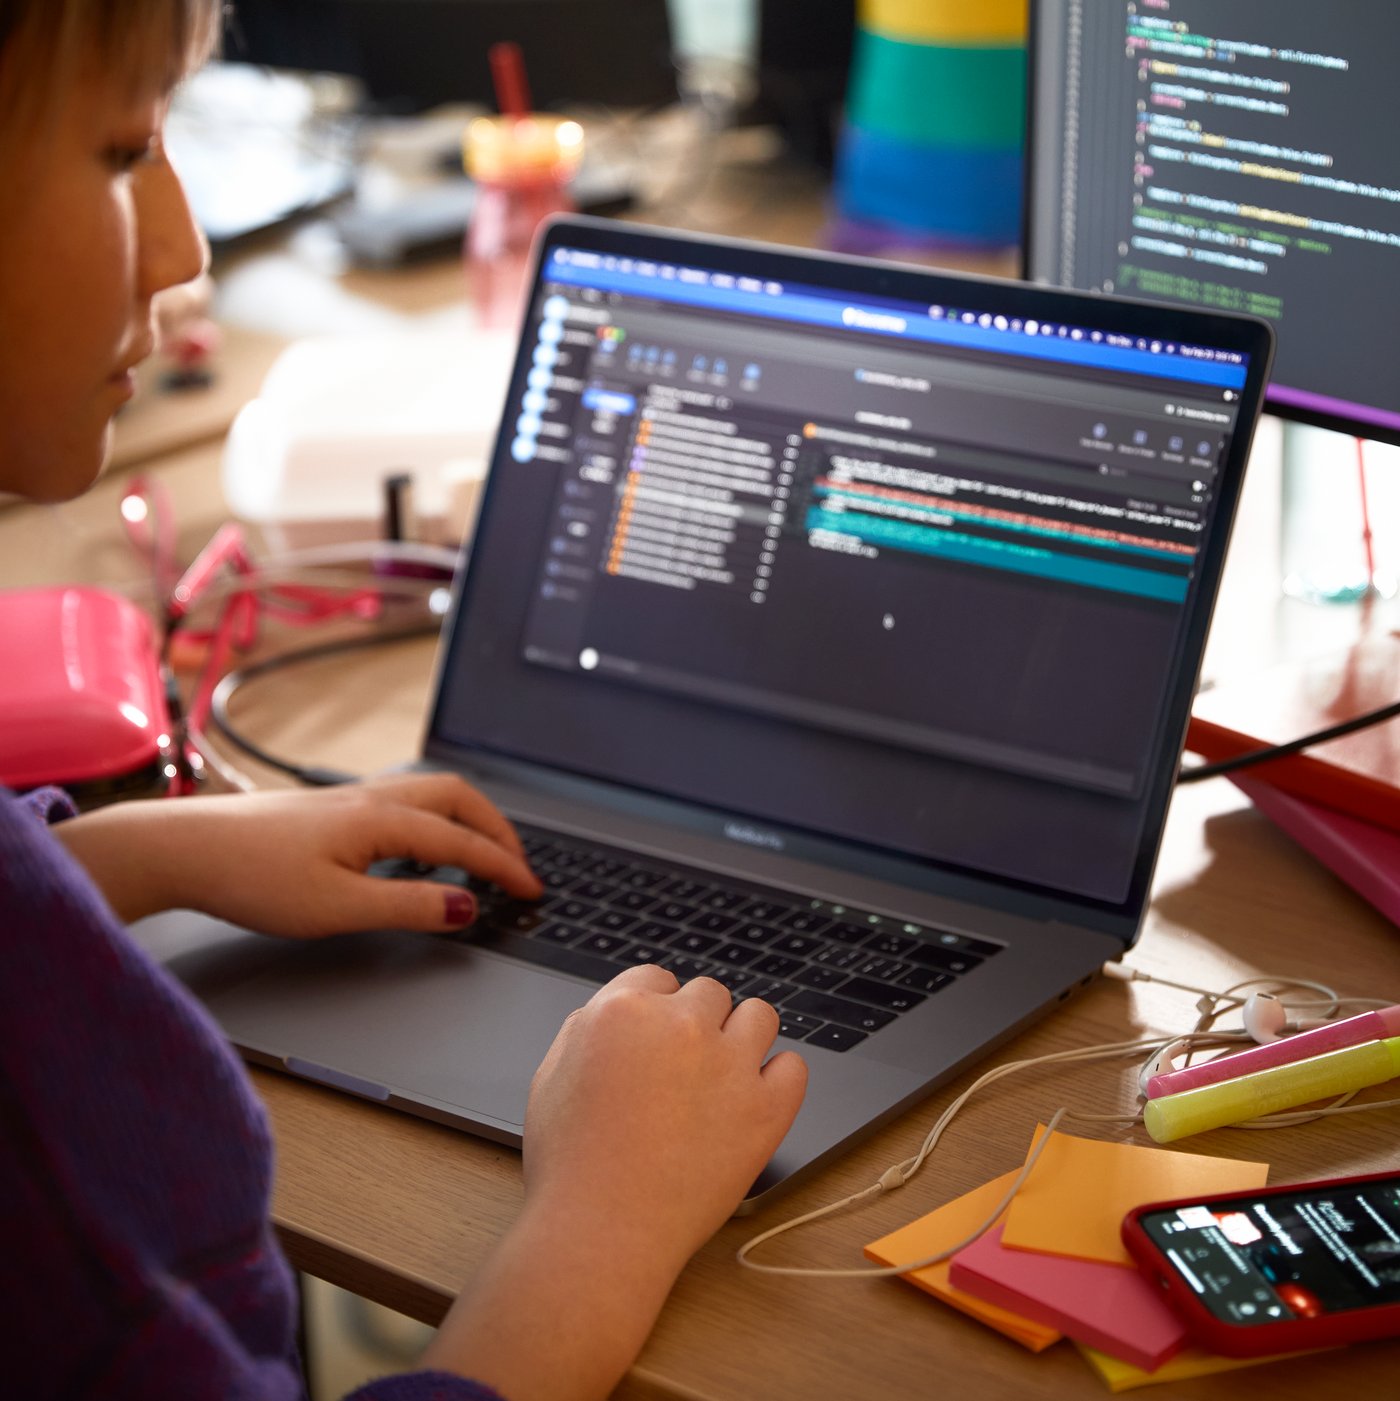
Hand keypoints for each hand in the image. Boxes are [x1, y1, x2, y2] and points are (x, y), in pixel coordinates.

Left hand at [55, 772, 540, 934]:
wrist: (183, 848)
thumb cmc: (252, 878)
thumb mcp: (338, 909)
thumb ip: (409, 907)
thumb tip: (467, 907)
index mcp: (383, 820)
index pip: (464, 842)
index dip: (504, 868)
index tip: (533, 892)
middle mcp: (374, 799)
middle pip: (459, 798)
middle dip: (498, 830)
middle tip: (518, 868)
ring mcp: (350, 799)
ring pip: (431, 794)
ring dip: (467, 820)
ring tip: (481, 855)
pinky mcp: (330, 809)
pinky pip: (404, 801)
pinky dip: (435, 820)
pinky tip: (419, 851)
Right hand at [421, 967, 806, 1399]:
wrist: (600, 1233)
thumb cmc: (569, 1165)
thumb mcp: (551, 1076)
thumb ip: (587, 1029)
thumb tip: (620, 1012)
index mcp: (624, 1010)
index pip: (659, 979)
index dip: (657, 1011)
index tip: (658, 1041)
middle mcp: (681, 1024)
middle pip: (709, 993)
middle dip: (699, 1024)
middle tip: (686, 1070)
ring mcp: (730, 1064)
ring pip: (760, 1015)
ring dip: (744, 1038)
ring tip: (726, 1076)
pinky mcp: (766, 1108)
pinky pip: (793, 1067)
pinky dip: (778, 1081)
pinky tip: (755, 1101)